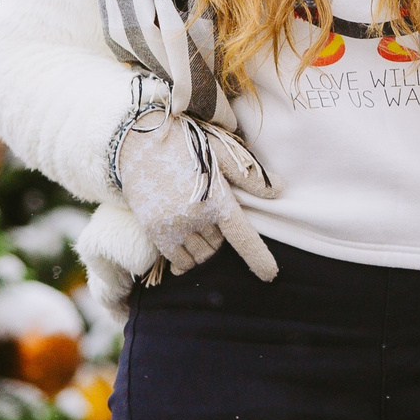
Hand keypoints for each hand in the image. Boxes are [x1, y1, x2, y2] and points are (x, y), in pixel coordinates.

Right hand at [111, 97, 280, 281]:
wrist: (139, 144)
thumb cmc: (186, 145)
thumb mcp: (222, 153)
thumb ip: (250, 176)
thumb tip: (280, 189)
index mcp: (217, 197)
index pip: (242, 237)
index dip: (258, 258)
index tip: (270, 275)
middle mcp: (196, 216)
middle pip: (220, 246)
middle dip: (220, 235)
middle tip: (208, 211)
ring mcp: (174, 226)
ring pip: (201, 255)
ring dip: (204, 247)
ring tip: (195, 221)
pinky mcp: (155, 231)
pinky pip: (179, 261)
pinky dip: (186, 259)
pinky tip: (186, 246)